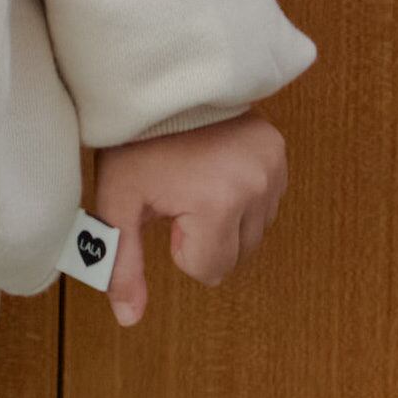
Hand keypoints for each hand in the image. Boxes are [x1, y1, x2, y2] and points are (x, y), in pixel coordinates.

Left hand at [89, 114, 287, 328]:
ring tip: (196, 180)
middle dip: (205, 238)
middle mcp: (256, 189)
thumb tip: (129, 318)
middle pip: (235, 255)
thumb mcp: (117, 202)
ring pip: (254, 231)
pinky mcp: (280, 153)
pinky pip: (267, 202)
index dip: (179, 247)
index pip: (209, 269)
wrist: (161, 78)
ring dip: (227, 221)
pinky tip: (215, 171)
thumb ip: (122, 263)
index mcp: (217, 205)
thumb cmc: (134, 140)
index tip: (166, 209)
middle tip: (179, 195)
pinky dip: (244, 198)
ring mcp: (273, 169)